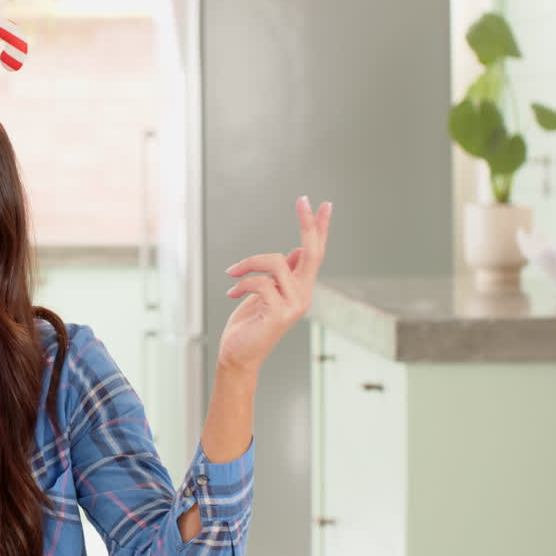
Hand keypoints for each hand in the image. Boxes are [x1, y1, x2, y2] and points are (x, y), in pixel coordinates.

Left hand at [217, 196, 332, 373]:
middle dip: (308, 224)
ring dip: (248, 264)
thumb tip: (297, 250)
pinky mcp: (279, 313)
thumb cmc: (248, 325)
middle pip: (312, 252)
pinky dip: (242, 282)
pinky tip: (231, 291)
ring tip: (232, 275)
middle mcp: (303, 296)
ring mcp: (294, 305)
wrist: (237, 356)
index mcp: (300, 289)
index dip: (320, 229)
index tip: (324, 205)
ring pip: (276, 263)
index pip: (315, 254)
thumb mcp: (264, 293)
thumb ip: (281, 274)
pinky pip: (261, 282)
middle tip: (303, 199)